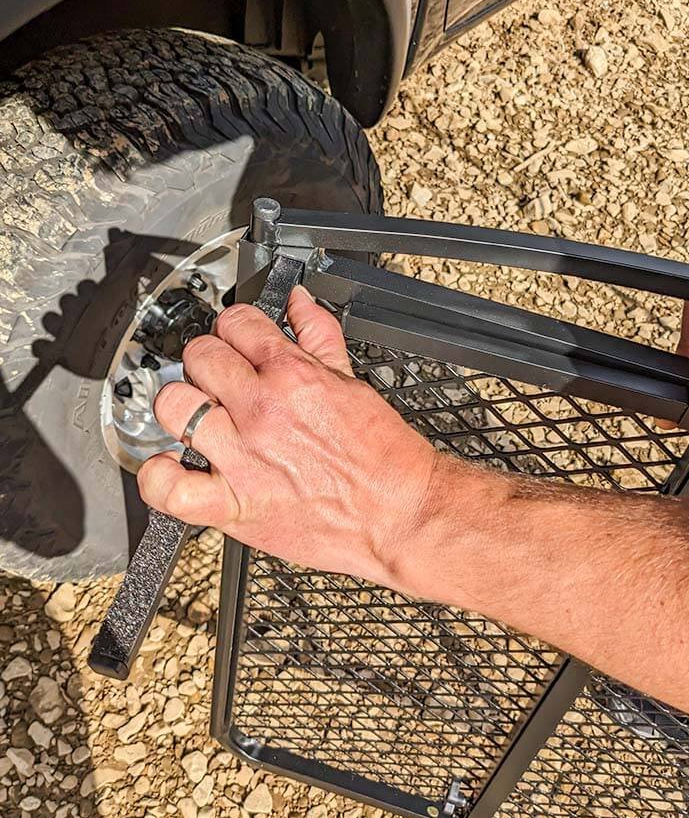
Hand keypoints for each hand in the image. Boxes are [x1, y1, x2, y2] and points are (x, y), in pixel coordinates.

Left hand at [137, 288, 439, 589]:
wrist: (401, 514)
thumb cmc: (383, 456)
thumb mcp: (353, 382)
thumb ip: (320, 336)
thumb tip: (300, 303)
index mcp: (293, 374)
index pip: (236, 323)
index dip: (234, 328)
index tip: (236, 342)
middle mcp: (263, 410)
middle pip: (199, 356)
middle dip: (208, 362)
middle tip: (220, 381)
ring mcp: (243, 457)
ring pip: (174, 406)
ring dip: (180, 408)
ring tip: (197, 418)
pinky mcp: (235, 505)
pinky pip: (170, 488)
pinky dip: (159, 478)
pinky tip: (173, 467)